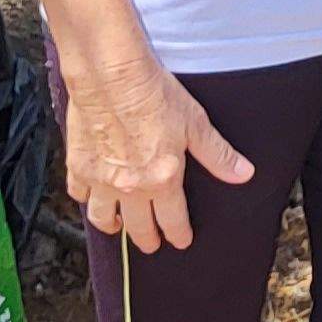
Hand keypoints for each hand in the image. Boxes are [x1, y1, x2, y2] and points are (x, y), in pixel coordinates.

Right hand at [62, 48, 252, 252]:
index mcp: (162, 180)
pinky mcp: (78, 165)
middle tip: (151, 245)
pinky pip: (79, 193)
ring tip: (117, 226)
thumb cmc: (154, 95)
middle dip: (147, 239)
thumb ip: (217, 154)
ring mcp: (101, 179)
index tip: (181, 241)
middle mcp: (130, 188)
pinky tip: (90, 196)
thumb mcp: (195, 124)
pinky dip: (85, 198)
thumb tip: (244, 174)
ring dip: (112, 226)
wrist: (111, 77)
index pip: (173, 220)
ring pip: (103, 218)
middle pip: (138, 227)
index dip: (179, 234)